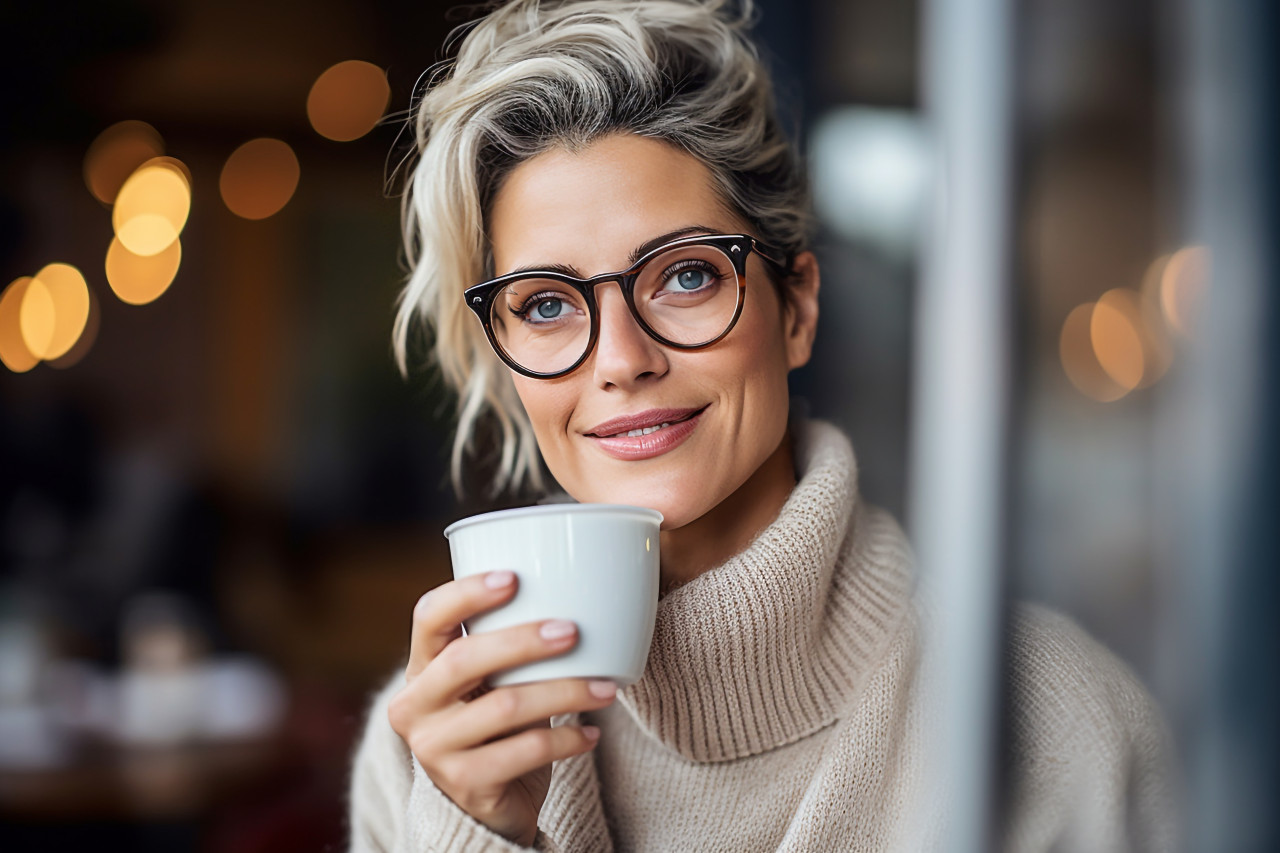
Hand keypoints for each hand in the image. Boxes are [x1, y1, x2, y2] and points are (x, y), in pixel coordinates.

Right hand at [387, 570, 617, 844]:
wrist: (486, 808)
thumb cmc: (497, 727)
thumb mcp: (491, 683)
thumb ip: (509, 648)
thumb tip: (580, 599)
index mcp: (421, 668)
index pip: (428, 617)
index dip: (466, 593)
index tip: (513, 578)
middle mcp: (414, 706)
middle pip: (464, 659)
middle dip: (523, 640)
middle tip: (572, 631)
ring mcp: (434, 748)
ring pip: (504, 706)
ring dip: (564, 692)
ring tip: (607, 688)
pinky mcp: (464, 784)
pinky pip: (524, 751)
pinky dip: (566, 739)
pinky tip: (592, 734)